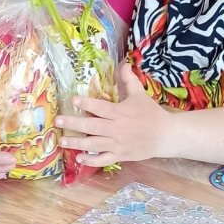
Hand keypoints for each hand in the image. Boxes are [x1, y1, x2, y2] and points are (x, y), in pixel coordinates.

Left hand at [56, 63, 172, 166]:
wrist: (166, 136)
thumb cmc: (151, 113)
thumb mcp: (140, 94)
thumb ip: (128, 79)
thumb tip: (123, 62)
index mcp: (119, 112)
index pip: (99, 107)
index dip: (85, 104)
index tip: (72, 100)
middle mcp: (116, 128)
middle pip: (91, 127)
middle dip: (73, 124)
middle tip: (57, 122)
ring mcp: (117, 144)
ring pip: (94, 144)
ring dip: (76, 143)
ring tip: (62, 141)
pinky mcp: (120, 156)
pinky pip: (103, 159)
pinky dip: (91, 160)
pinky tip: (79, 158)